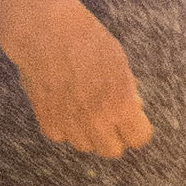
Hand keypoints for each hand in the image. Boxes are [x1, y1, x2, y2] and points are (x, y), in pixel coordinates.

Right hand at [7, 0, 151, 157]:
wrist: (46, 34)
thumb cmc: (87, 40)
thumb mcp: (120, 62)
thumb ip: (128, 90)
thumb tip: (134, 108)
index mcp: (120, 103)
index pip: (139, 138)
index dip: (138, 128)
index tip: (135, 120)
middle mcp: (96, 121)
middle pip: (112, 151)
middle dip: (115, 135)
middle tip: (111, 117)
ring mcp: (70, 125)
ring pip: (86, 146)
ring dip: (90, 133)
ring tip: (86, 106)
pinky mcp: (48, 123)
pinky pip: (63, 136)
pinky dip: (65, 126)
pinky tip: (65, 104)